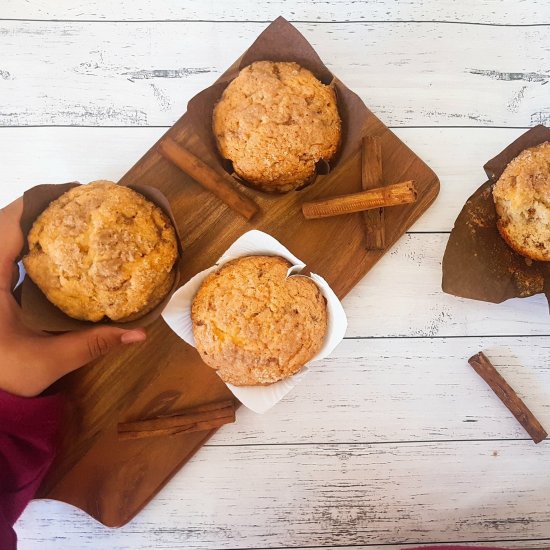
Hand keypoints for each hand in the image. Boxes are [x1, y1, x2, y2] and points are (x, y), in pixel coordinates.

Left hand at [0, 198, 146, 396]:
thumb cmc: (5, 377)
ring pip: (2, 237)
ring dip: (30, 223)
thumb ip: (92, 344)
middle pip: (4, 224)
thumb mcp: (49, 360)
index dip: (37, 203)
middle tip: (76, 205)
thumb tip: (139, 333)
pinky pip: (4, 253)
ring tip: (67, 219)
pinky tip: (51, 248)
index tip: (71, 193)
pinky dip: (24, 242)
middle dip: (38, 208)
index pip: (7, 227)